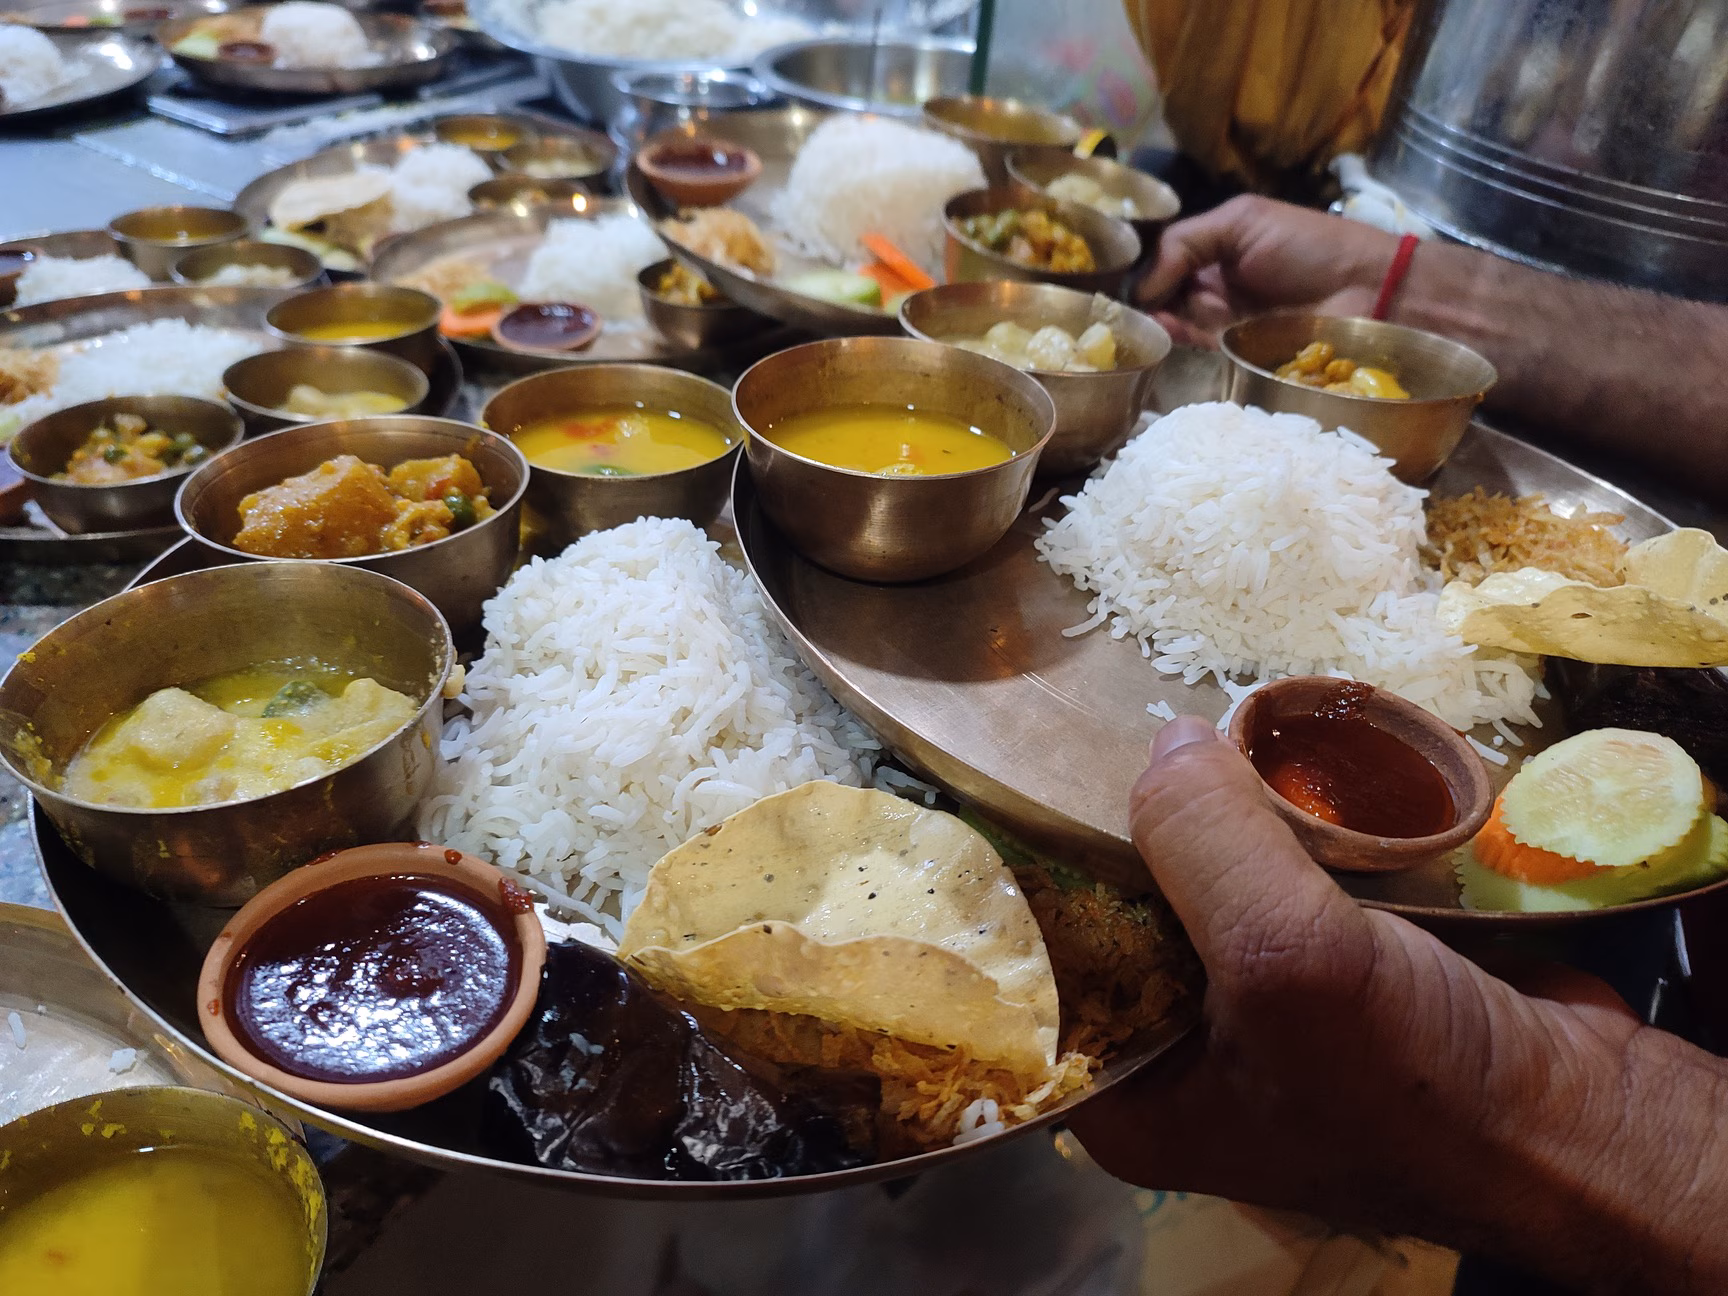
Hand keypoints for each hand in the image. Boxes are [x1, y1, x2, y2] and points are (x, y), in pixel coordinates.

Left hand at [1068, 715, 1727, 1292]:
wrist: (1587, 1122)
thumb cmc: (1417, 1083)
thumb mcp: (1286, 960)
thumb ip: (1204, 840)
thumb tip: (1166, 738)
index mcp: (1134, 1097)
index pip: (1047, 974)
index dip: (1041, 883)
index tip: (1040, 787)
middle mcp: (1180, 1059)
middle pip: (1126, 917)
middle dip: (1138, 835)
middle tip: (1129, 740)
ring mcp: (1259, 1017)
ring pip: (1206, 890)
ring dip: (1217, 823)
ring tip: (1204, 741)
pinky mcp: (1328, 976)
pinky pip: (1277, 887)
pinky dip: (1283, 835)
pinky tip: (1274, 773)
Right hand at [1136, 195, 1398, 346]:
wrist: (1364, 290)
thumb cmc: (1308, 246)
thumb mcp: (1242, 222)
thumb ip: (1186, 243)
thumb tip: (1141, 284)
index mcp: (1215, 245)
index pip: (1162, 257)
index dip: (1140, 268)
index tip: (1118, 277)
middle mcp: (1213, 281)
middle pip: (1161, 291)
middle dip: (1143, 296)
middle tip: (1127, 302)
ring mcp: (1222, 317)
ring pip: (1172, 318)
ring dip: (1156, 318)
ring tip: (1144, 317)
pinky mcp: (1232, 349)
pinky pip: (1194, 344)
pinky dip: (1176, 337)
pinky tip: (1164, 330)